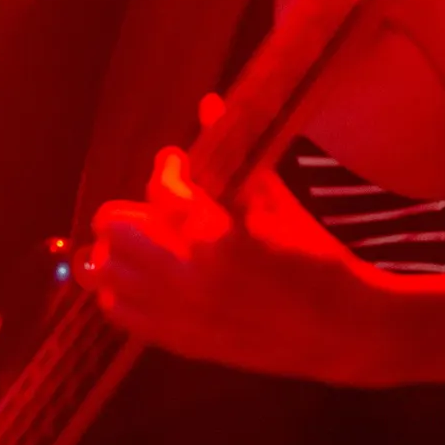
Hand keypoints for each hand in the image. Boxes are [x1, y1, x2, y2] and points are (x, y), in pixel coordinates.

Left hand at [82, 95, 390, 384]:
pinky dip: (123, 289)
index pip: (161, 187)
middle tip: (158, 207)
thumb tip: (208, 103)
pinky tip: (148, 278)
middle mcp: (184, 274)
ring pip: (105, 271)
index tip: (178, 162)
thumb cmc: (313, 257)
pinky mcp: (176, 341)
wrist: (339, 330)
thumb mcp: (275, 201)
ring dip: (121, 249)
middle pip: (114, 227)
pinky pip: (117, 311)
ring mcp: (176, 313)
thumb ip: (234, 152)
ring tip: (148, 243)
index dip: (168, 166)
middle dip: (133, 207)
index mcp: (214, 234)